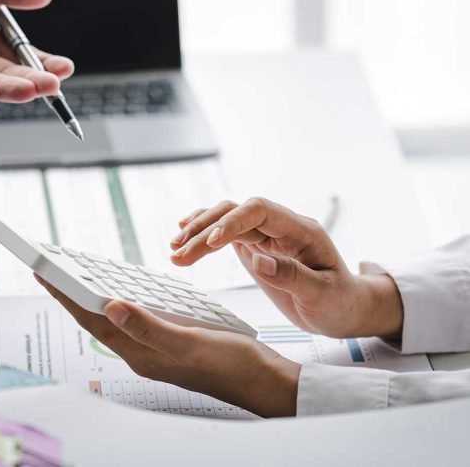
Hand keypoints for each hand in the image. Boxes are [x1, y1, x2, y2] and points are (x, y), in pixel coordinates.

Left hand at [37, 276, 299, 416]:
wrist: (263, 380)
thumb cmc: (230, 365)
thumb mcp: (188, 342)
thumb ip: (149, 327)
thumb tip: (111, 306)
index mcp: (140, 352)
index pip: (92, 319)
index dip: (65, 295)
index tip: (42, 272)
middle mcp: (142, 351)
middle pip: (96, 317)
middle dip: (71, 293)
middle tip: (49, 270)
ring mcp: (155, 347)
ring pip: (114, 316)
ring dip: (93, 296)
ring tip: (74, 277)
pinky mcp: (170, 340)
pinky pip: (136, 316)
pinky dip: (122, 299)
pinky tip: (124, 289)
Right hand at [169, 197, 403, 338]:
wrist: (345, 309)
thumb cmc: (341, 302)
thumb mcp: (323, 295)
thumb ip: (292, 276)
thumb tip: (258, 260)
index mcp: (301, 230)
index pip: (259, 211)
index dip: (231, 222)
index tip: (210, 243)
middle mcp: (280, 226)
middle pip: (234, 212)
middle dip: (204, 230)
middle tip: (179, 254)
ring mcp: (265, 234)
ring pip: (224, 220)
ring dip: (197, 232)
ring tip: (174, 251)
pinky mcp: (254, 246)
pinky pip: (224, 232)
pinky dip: (201, 234)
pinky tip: (182, 238)